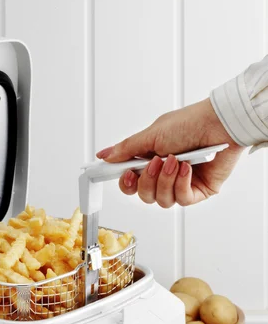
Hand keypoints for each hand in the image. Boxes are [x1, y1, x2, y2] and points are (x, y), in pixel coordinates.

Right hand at [96, 98, 244, 206]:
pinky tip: (188, 169)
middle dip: (148, 181)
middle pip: (144, 195)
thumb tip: (104, 156)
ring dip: (165, 181)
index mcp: (151, 160)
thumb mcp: (152, 134)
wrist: (220, 123)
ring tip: (175, 161)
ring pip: (162, 200)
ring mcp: (181, 184)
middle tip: (156, 162)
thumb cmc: (190, 123)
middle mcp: (165, 175)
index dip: (126, 183)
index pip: (131, 182)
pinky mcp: (198, 191)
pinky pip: (181, 199)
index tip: (124, 174)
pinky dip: (182, 184)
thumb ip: (126, 149)